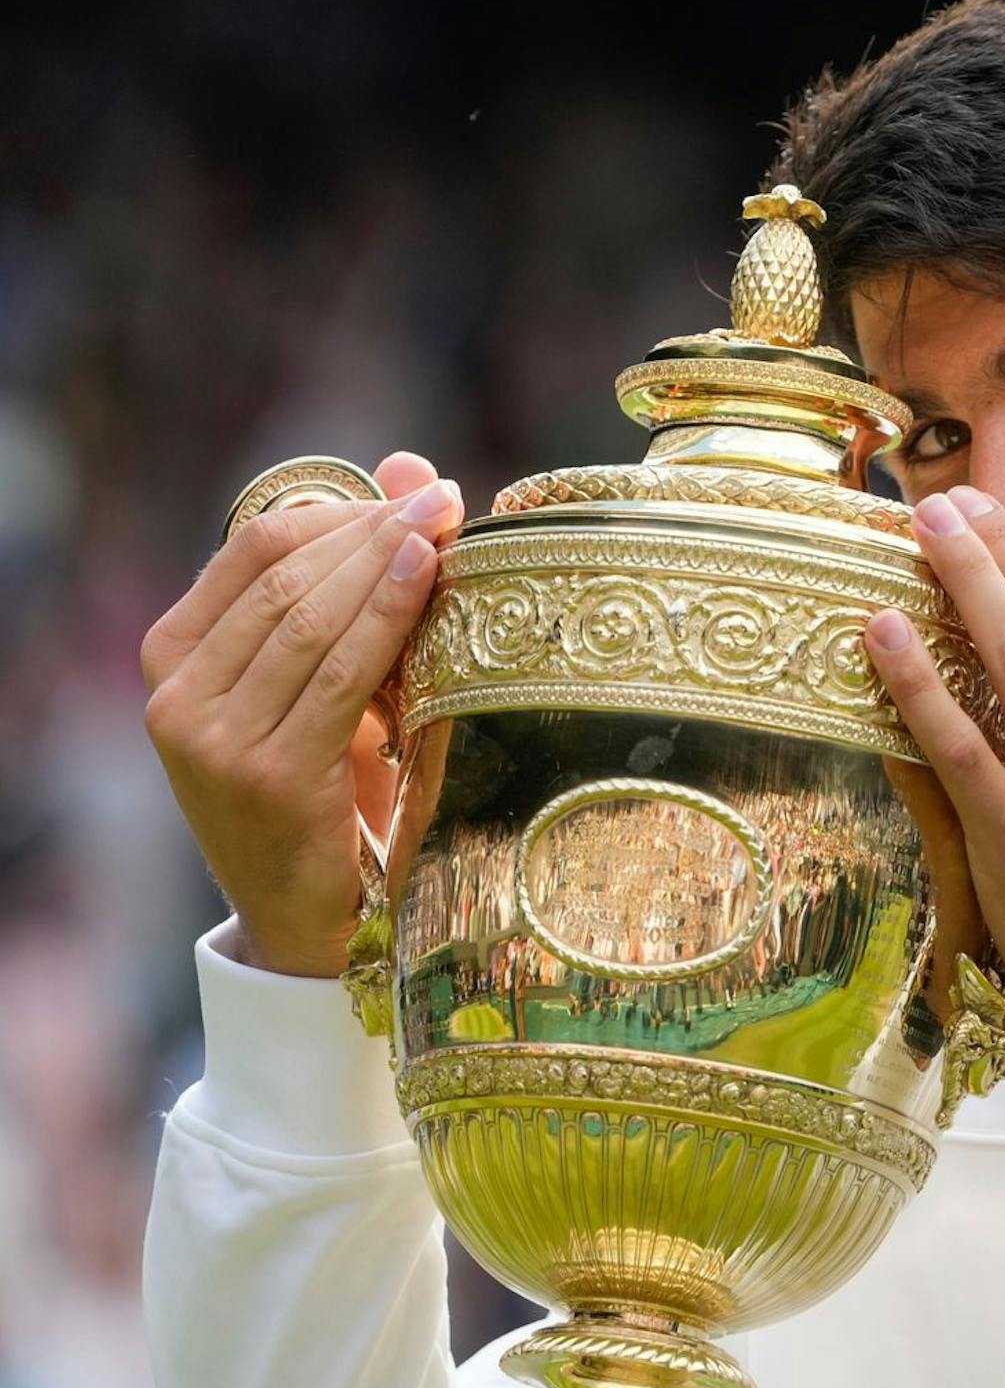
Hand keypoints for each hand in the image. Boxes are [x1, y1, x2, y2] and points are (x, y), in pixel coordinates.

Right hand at [141, 453, 462, 977]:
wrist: (312, 920)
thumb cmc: (329, 792)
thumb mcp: (330, 685)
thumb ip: (353, 582)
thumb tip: (409, 467)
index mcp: (174, 657)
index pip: (254, 549)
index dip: (340, 510)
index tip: (416, 492)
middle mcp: (177, 695)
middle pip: (284, 577)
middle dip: (373, 530)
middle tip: (446, 501)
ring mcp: (212, 739)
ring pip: (310, 619)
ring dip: (386, 564)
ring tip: (447, 526)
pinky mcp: (267, 777)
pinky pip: (338, 676)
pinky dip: (387, 618)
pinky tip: (426, 578)